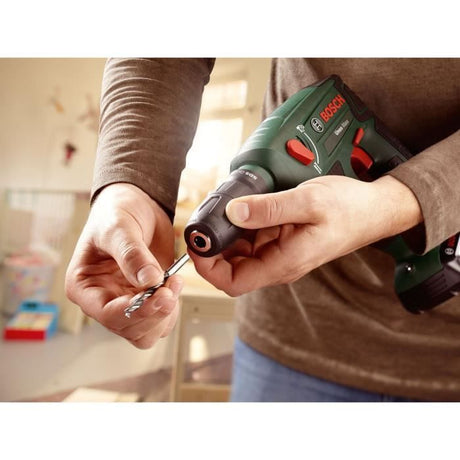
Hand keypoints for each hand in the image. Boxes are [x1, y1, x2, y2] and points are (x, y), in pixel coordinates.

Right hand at [65, 183, 182, 348]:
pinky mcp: (147, 299)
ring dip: (165, 313)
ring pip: (146, 331)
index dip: (134, 311)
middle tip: (171, 287)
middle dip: (154, 312)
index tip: (158, 296)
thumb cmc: (116, 214)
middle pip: (129, 328)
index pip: (107, 314)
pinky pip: (161, 320)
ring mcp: (126, 302)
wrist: (136, 207)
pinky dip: (172, 308)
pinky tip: (175, 285)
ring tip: (175, 283)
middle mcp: (104, 300)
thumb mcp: (119, 228)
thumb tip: (150, 280)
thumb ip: (132, 254)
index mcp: (84, 287)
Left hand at [189, 175, 421, 296]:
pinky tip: (238, 208)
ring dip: (225, 235)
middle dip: (212, 248)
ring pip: (240, 252)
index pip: (234, 282)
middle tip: (201, 220)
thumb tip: (233, 213)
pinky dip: (240, 225)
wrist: (374, 209)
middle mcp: (279, 263)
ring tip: (217, 210)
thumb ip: (269, 209)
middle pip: (232, 268)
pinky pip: (253, 238)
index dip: (208, 268)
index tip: (195, 244)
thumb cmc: (349, 209)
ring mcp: (280, 252)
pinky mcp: (283, 239)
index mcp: (285, 262)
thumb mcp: (308, 202)